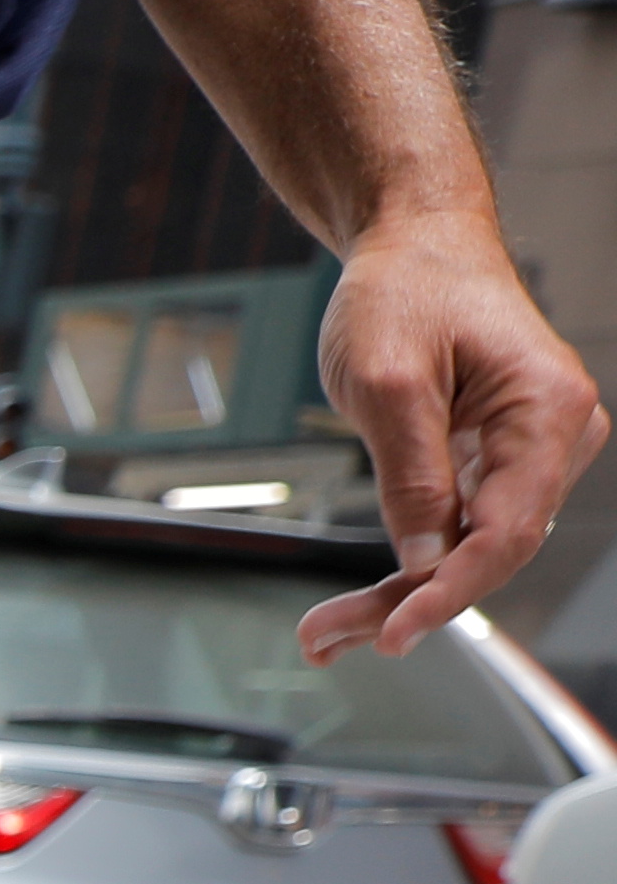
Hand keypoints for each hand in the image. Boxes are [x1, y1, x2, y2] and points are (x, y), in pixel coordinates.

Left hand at [304, 211, 607, 662]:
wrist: (417, 244)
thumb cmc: (406, 290)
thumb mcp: (388, 380)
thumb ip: (410, 473)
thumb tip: (423, 558)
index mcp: (548, 410)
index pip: (508, 530)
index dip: (448, 590)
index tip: (392, 632)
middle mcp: (558, 435)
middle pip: (492, 550)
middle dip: (410, 602)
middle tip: (325, 639)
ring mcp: (534, 450)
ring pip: (474, 547)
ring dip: (404, 592)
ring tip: (325, 633)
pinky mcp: (501, 458)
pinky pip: (463, 525)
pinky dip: (413, 561)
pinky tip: (363, 601)